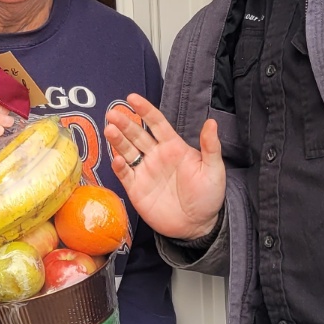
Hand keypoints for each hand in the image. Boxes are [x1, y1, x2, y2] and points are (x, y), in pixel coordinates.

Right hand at [104, 94, 225, 240]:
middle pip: (137, 135)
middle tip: (113, 113)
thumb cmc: (208, 196)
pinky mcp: (136, 189)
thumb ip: (210, 146)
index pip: (156, 123)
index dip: (145, 110)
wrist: (198, 225)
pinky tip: (118, 159)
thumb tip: (211, 122)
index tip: (132, 98)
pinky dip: (120, 166)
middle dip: (124, 123)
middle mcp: (156, 156)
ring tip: (109, 129)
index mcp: (174, 147)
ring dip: (118, 140)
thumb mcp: (214, 170)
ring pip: (127, 151)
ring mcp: (145, 172)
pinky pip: (125, 175)